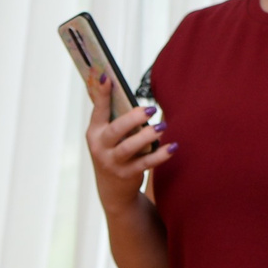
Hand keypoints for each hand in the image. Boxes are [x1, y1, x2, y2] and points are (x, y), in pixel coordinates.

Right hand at [85, 76, 172, 197]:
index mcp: (95, 132)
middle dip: (133, 118)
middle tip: (150, 109)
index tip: (107, 77)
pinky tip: (173, 147)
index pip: (98, 111)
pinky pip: (145, 164)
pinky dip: (160, 155)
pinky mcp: (127, 175)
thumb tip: (131, 95)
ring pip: (128, 148)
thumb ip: (116, 119)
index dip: (101, 94)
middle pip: (115, 130)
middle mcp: (100, 147)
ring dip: (146, 136)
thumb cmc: (114, 152)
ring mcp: (112, 163)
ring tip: (162, 127)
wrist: (112, 191)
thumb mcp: (108, 137)